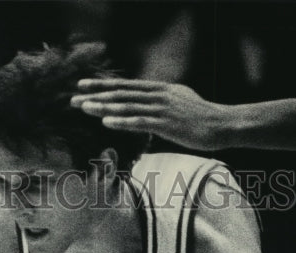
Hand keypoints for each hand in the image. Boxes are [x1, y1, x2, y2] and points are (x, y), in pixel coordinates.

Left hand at [71, 79, 230, 149]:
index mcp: (159, 89)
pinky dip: (122, 121)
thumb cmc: (201, 118)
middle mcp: (158, 95)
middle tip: (73, 98)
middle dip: (96, 95)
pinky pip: (140, 122)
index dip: (103, 85)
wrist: (222, 125)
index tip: (83, 85)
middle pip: (121, 94)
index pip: (126, 86)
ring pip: (127, 106)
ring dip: (104, 107)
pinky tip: (106, 122)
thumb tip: (146, 104)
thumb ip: (159, 102)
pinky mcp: (167, 124)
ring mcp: (162, 109)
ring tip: (84, 107)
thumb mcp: (178, 103)